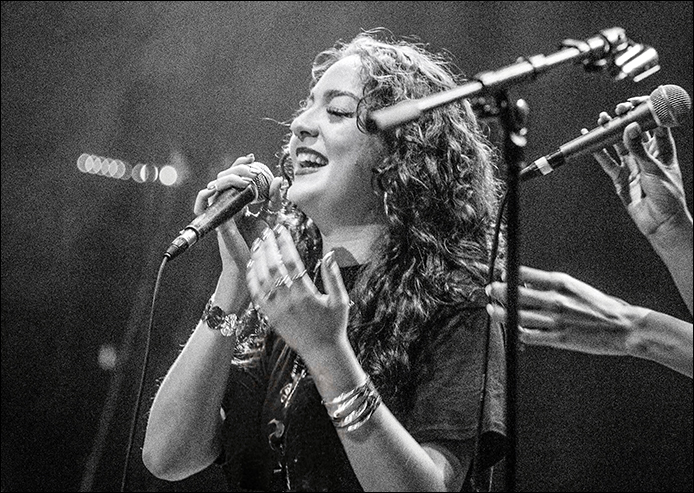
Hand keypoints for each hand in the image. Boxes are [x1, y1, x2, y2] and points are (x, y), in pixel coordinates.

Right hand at [194, 154, 283, 266]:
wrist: (254, 263)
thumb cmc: (260, 243)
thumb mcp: (271, 217)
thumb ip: (274, 199)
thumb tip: (278, 179)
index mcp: (238, 202)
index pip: (235, 177)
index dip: (241, 164)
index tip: (253, 157)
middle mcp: (227, 205)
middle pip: (224, 178)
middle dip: (237, 168)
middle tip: (252, 169)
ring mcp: (220, 212)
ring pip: (214, 186)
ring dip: (228, 178)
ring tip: (245, 179)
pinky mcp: (216, 222)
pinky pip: (203, 204)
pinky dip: (205, 194)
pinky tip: (216, 188)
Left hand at [245, 224, 350, 361]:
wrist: (322, 351)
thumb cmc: (334, 325)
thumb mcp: (341, 300)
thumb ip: (333, 277)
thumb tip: (330, 255)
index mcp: (306, 294)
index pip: (291, 261)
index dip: (285, 243)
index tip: (282, 229)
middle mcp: (288, 301)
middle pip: (273, 267)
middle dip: (268, 246)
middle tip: (266, 231)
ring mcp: (277, 310)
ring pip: (262, 279)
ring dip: (258, 259)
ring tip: (258, 243)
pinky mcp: (270, 317)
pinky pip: (256, 295)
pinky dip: (252, 278)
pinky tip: (252, 265)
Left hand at [485, 266, 649, 356]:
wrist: (625, 327)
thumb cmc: (603, 306)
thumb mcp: (577, 287)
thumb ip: (553, 286)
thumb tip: (529, 285)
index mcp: (561, 283)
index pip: (524, 274)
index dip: (508, 274)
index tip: (501, 274)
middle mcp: (555, 300)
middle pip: (515, 295)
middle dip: (498, 292)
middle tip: (490, 290)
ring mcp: (555, 320)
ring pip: (517, 316)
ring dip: (500, 313)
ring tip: (492, 309)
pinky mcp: (558, 338)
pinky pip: (529, 335)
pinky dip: (518, 332)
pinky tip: (513, 329)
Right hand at [590, 97, 687, 238]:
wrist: (660, 222)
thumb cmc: (668, 197)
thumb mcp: (655, 170)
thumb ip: (639, 149)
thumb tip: (630, 127)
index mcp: (663, 150)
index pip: (655, 124)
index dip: (646, 111)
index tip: (636, 103)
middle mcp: (647, 155)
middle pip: (634, 131)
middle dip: (625, 118)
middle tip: (618, 110)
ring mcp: (632, 165)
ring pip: (618, 144)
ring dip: (610, 131)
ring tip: (602, 119)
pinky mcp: (620, 177)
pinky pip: (607, 161)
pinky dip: (597, 151)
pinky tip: (590, 140)